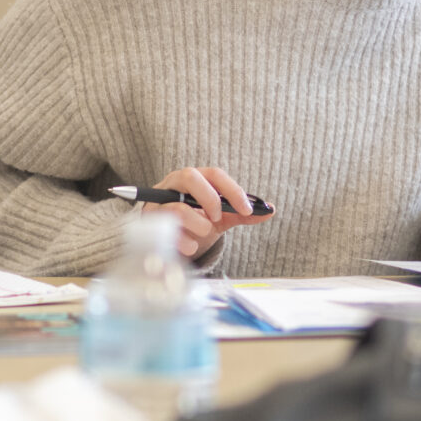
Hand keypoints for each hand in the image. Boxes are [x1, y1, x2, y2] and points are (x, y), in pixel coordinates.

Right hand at [146, 166, 273, 258]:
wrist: (171, 244)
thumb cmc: (196, 224)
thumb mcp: (220, 218)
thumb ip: (240, 213)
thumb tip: (270, 210)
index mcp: (194, 179)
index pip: (214, 174)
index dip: (233, 190)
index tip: (248, 210)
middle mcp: (173, 185)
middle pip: (189, 176)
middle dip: (210, 198)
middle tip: (218, 218)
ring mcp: (159, 203)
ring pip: (177, 206)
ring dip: (199, 223)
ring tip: (204, 233)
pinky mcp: (150, 224)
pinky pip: (167, 232)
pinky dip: (185, 242)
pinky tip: (191, 247)